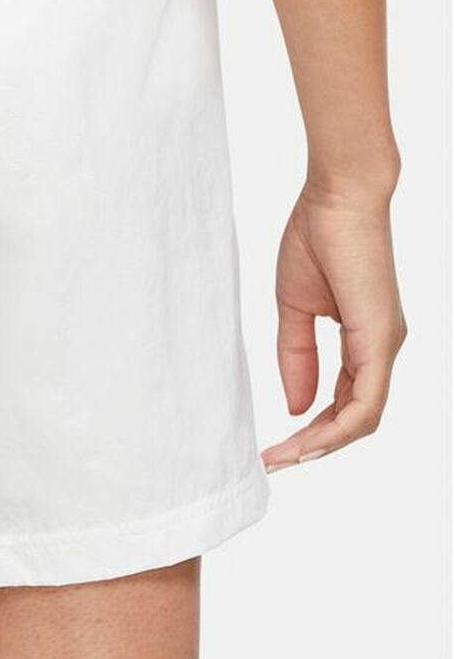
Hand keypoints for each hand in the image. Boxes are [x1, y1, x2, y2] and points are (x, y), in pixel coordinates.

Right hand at [263, 180, 405, 471]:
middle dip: (313, 447)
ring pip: (363, 418)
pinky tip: (307, 438)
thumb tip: (296, 405)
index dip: (310, 430)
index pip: (344, 403)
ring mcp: (385, 346)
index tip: (274, 446)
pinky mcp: (379, 338)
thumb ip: (296, 357)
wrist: (337, 197)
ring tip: (283, 457)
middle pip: (354, 420)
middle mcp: (381, 349)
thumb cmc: (317, 238)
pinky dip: (339, 426)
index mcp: (364, 340)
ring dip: (322, 445)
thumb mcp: (294, 308)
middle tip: (274, 461)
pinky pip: (367, 401)